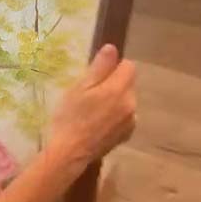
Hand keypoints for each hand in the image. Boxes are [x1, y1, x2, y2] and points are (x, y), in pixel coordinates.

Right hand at [49, 45, 135, 172]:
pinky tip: (98, 124)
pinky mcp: (126, 134)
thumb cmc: (70, 117)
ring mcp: (131, 121)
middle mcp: (131, 104)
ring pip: (126, 100)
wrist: (70, 153)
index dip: (113, 67)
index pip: (128, 66)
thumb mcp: (79, 88)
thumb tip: (112, 48)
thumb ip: (99, 68)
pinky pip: (125, 116)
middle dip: (113, 84)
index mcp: (119, 89)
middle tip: (89, 95)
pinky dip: (115, 116)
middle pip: (127, 84)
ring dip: (115, 101)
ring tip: (93, 111)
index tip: (96, 76)